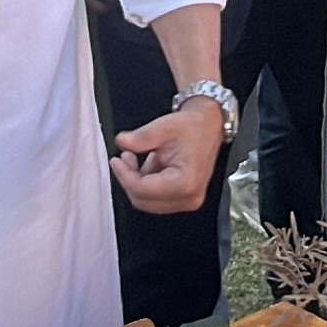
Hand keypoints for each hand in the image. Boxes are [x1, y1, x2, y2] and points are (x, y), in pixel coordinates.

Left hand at [111, 101, 224, 215]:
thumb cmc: (195, 127)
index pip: (142, 190)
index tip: (116, 161)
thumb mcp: (164, 127)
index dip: (124, 175)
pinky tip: (149, 164)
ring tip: (137, 158)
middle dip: (129, 179)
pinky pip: (155, 198)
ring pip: (146, 201)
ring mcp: (187, 200)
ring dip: (136, 181)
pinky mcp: (184, 198)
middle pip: (142, 200)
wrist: (210, 125)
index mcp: (186, 183)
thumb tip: (122, 143)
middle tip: (124, 158)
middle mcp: (189, 197)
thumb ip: (140, 138)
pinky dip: (146, 183)